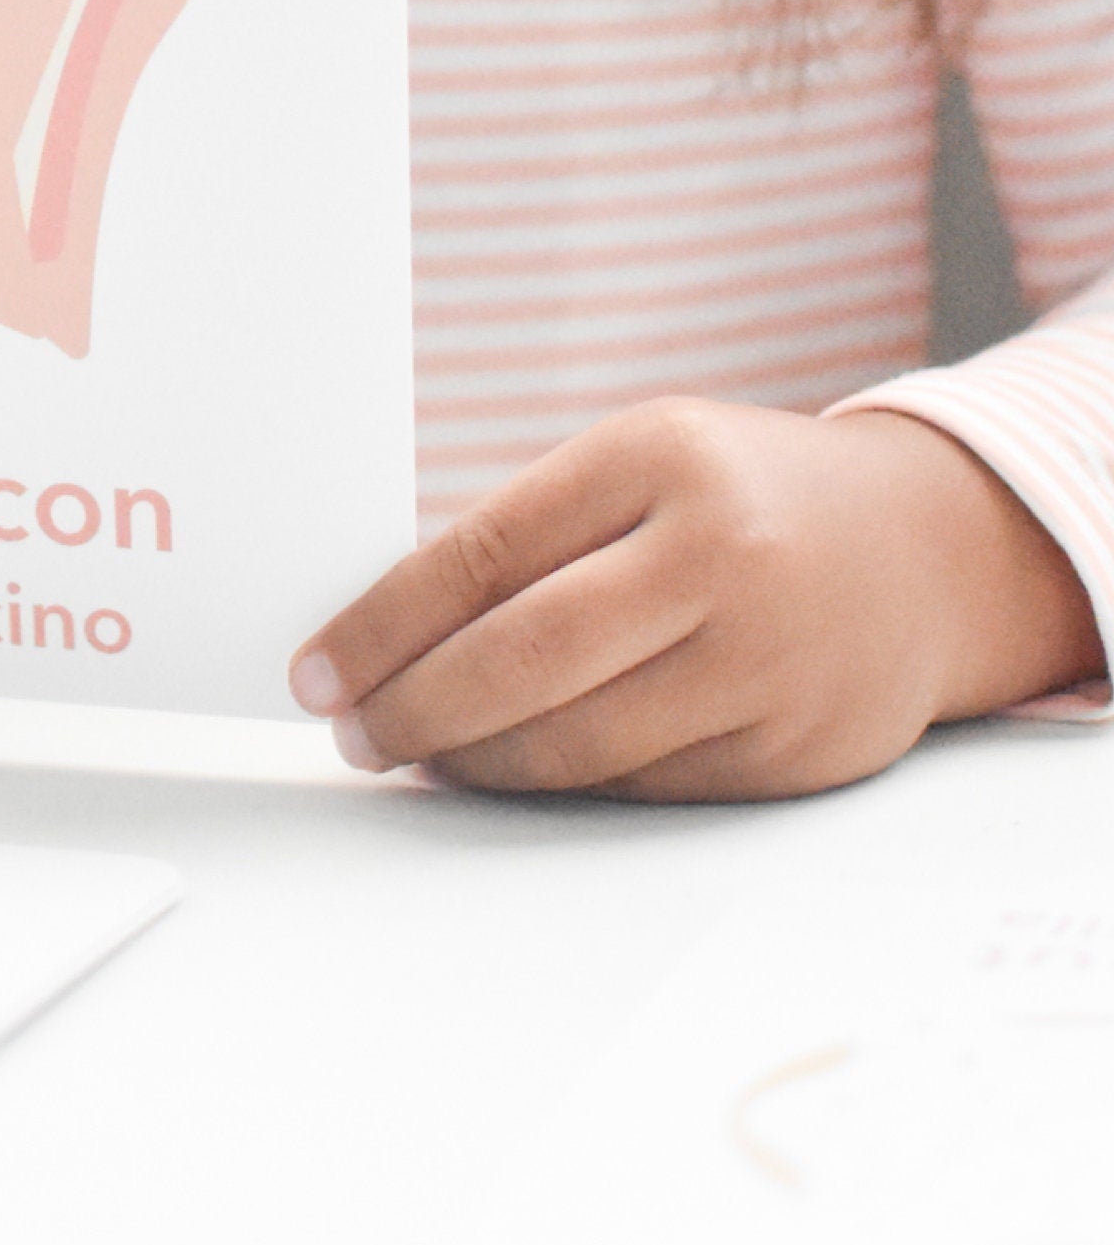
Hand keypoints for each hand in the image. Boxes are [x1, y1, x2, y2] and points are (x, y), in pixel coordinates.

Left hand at [289, 399, 1102, 802]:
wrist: (928, 551)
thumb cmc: (742, 501)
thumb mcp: (644, 466)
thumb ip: (535, 533)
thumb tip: (382, 636)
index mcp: (658, 458)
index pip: (481, 553)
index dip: (380, 625)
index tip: (315, 672)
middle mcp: (719, 555)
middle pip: (521, 659)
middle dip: (412, 709)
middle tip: (354, 733)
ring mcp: (765, 659)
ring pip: (576, 743)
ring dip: (475, 761)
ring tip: (421, 753)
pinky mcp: (793, 748)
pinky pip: (640, 786)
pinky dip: (561, 786)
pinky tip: (514, 770)